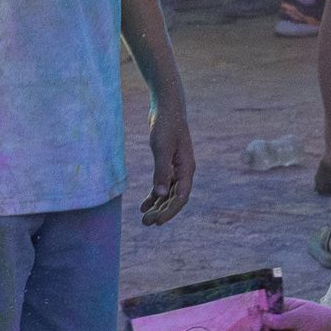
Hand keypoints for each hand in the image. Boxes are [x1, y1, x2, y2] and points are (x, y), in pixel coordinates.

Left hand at [143, 100, 193, 224]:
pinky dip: (155, 194)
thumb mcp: (161, 148)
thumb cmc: (166, 125)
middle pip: (174, 198)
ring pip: (168, 193)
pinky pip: (163, 184)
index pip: (181, 197)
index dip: (170, 211)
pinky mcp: (168, 163)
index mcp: (187, 169)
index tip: (157, 221)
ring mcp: (176, 167)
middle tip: (146, 223)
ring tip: (144, 218)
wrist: (167, 107)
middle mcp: (184, 171)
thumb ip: (161, 172)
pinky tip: (144, 203)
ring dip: (157, 206)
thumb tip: (160, 195)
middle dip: (161, 211)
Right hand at [256, 289, 330, 330]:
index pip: (269, 308)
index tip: (243, 316)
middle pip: (268, 324)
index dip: (258, 312)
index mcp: (286, 307)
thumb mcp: (299, 317)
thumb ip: (281, 319)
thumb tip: (263, 318)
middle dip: (258, 329)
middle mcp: (284, 320)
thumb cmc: (319, 318)